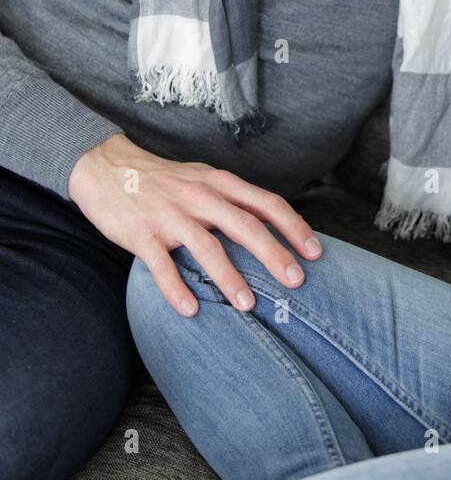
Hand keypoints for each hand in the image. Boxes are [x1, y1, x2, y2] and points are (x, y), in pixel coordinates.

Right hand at [68, 133, 321, 316]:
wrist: (107, 169)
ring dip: (230, 278)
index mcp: (219, 182)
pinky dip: (177, 290)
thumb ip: (235, 200)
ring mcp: (170, 215)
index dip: (294, 227)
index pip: (266, 203)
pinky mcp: (142, 234)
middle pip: (244, 225)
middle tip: (296, 282)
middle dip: (273, 254)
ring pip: (206, 248)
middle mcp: (199, 196)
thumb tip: (274, 228)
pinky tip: (191, 310)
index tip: (315, 252)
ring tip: (249, 305)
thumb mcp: (204, 179)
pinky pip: (162, 266)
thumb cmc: (164, 181)